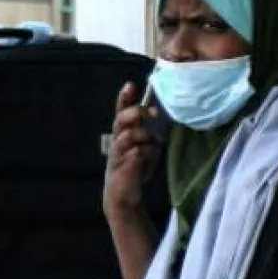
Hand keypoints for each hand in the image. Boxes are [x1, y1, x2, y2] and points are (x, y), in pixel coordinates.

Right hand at [103, 80, 161, 218]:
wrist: (125, 194)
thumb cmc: (135, 168)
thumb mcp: (146, 148)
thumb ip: (150, 135)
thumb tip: (160, 124)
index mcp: (123, 132)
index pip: (121, 111)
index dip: (124, 97)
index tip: (131, 85)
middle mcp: (117, 139)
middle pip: (122, 118)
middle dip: (137, 113)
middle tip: (152, 113)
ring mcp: (118, 152)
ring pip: (130, 134)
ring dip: (145, 136)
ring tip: (153, 144)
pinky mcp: (121, 164)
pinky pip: (138, 152)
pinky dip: (147, 153)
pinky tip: (147, 160)